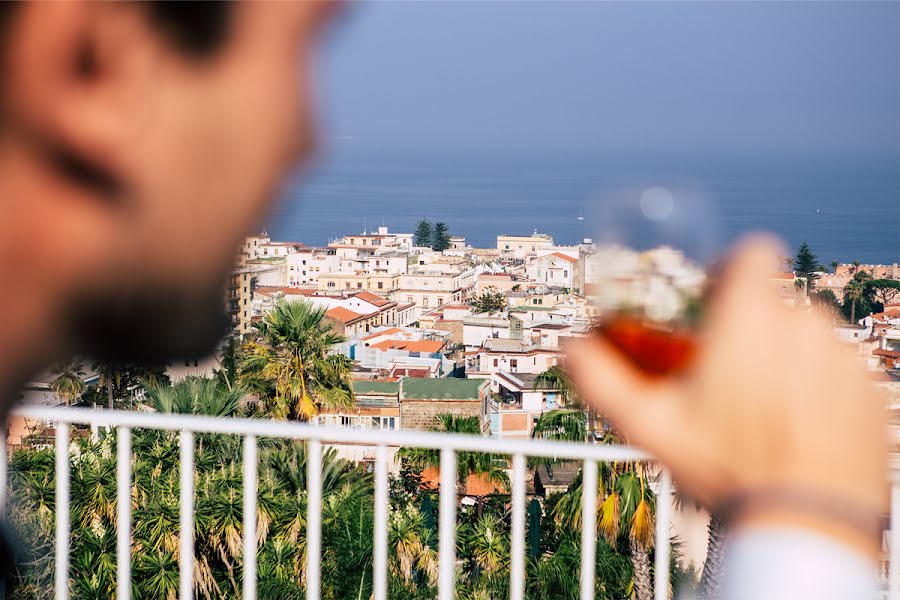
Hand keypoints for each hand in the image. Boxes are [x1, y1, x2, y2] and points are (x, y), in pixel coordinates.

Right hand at [568, 237, 887, 556]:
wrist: (806, 524)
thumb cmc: (728, 470)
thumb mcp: (650, 425)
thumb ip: (602, 380)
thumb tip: (568, 349)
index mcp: (752, 318)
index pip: (751, 251)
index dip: (729, 267)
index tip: (714, 298)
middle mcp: (805, 323)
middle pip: (771, 303)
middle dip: (748, 328)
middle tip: (727, 375)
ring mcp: (844, 356)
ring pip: (807, 336)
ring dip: (785, 357)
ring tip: (763, 408)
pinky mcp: (870, 389)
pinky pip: (839, 370)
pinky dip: (820, 386)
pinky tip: (800, 426)